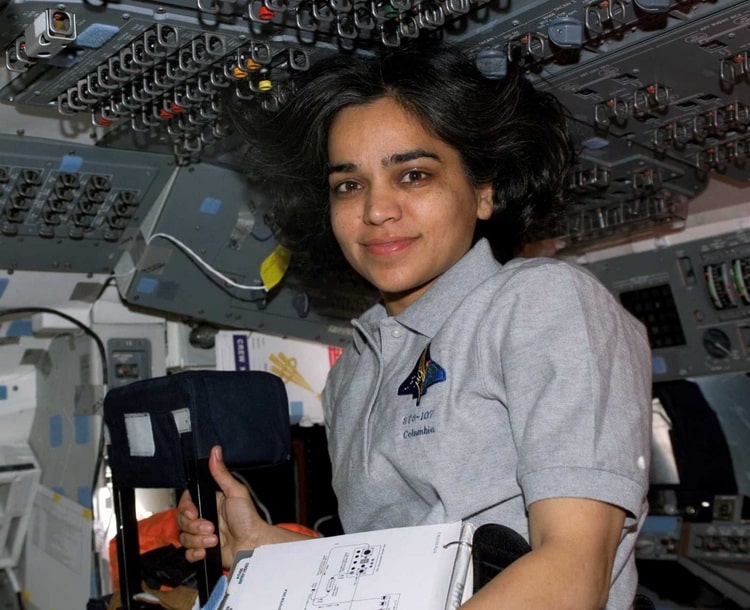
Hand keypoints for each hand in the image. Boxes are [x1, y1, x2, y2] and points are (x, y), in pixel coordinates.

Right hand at [177, 445, 267, 568]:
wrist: (253, 544)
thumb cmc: (248, 519)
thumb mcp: (236, 492)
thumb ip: (221, 474)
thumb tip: (215, 452)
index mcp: (210, 502)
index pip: (186, 502)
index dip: (186, 508)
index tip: (194, 512)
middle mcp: (204, 518)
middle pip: (182, 521)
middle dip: (195, 526)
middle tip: (211, 527)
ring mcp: (202, 535)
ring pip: (184, 537)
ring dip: (198, 540)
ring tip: (215, 539)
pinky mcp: (203, 550)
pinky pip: (188, 553)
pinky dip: (196, 553)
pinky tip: (207, 550)